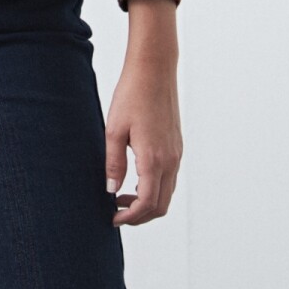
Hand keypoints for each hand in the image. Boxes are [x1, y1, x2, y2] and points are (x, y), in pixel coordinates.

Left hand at [105, 55, 182, 226]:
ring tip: (122, 196)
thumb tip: (111, 190)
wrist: (155, 70)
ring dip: (147, 202)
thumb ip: (113, 163)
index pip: (147, 203)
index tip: (113, 218)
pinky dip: (155, 187)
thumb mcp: (114, 130)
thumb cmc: (132, 95)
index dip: (130, 217)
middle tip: (116, 212)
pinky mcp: (177, 145)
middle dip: (139, 216)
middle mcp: (170, 160)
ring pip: (167, 193)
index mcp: (154, 159)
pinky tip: (135, 178)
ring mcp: (176, 153)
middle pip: (161, 205)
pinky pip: (170, 178)